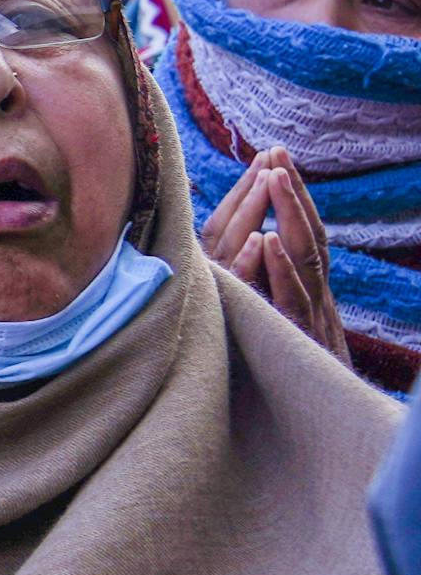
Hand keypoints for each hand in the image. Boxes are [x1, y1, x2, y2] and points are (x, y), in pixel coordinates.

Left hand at [202, 148, 348, 364]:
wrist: (326, 423)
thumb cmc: (294, 374)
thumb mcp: (283, 328)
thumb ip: (272, 293)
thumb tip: (249, 253)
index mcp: (308, 292)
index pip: (302, 233)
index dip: (291, 197)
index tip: (275, 157)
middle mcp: (313, 297)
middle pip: (307, 235)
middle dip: (292, 193)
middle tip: (277, 152)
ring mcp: (308, 316)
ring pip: (303, 257)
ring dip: (289, 215)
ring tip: (275, 176)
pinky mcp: (295, 339)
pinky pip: (288, 298)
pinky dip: (279, 269)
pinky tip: (267, 241)